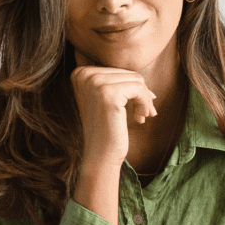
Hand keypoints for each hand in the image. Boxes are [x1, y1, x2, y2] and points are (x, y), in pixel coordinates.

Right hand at [70, 51, 155, 170]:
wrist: (100, 155)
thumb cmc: (106, 128)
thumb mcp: (106, 99)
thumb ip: (117, 81)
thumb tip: (141, 77)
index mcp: (80, 73)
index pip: (118, 69)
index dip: (130, 88)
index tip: (132, 106)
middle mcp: (84, 74)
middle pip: (128, 73)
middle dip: (140, 94)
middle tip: (142, 113)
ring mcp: (95, 83)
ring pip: (136, 80)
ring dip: (144, 100)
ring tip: (141, 116)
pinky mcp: (108, 93)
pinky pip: (139, 89)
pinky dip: (145, 104)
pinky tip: (140, 118)